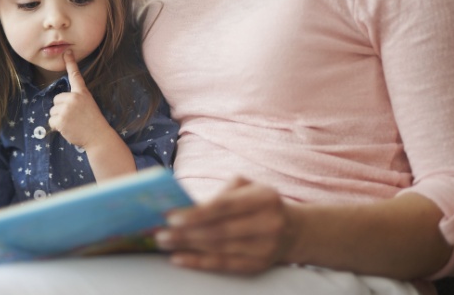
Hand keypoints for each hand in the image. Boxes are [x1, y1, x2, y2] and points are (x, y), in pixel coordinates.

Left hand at [48, 50, 116, 148]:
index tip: (67, 51)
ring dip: (59, 119)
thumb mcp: (88, 106)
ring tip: (72, 123)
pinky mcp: (61, 119)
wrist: (98, 137)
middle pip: (56, 100)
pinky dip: (57, 127)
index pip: (75, 75)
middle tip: (74, 117)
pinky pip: (51, 121)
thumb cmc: (93, 123)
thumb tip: (60, 103)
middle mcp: (74, 98)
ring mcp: (66, 108)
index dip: (71, 63)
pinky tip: (68, 129)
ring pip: (53, 111)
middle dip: (61, 109)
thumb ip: (75, 101)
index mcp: (82, 93)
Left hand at [154, 177, 298, 273]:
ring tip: (163, 242)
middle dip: (186, 232)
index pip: (226, 206)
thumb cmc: (259, 203)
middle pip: (219, 230)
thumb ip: (221, 192)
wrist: (293, 230)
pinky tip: (179, 258)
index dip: (198, 212)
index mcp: (264, 198)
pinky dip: (198, 262)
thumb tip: (186, 205)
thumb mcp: (248, 187)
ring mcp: (265, 247)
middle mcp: (268, 223)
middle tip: (160, 232)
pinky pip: (223, 265)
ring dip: (187, 246)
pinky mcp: (258, 265)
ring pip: (218, 248)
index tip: (172, 216)